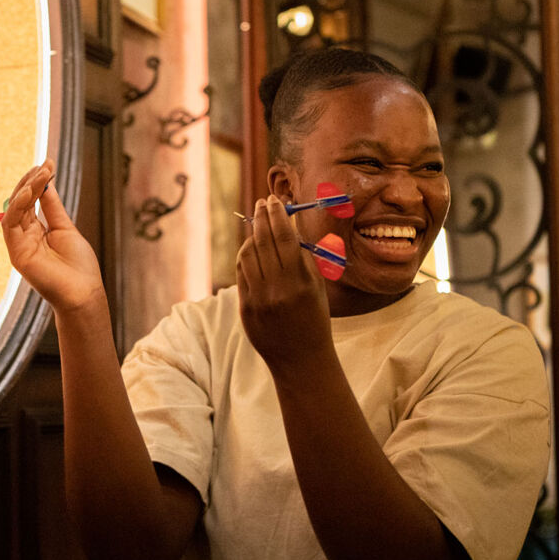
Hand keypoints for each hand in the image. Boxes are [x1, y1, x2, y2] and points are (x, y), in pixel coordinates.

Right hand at [1, 160, 104, 312]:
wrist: (83, 293)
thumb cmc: (79, 266)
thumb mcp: (65, 228)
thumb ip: (52, 207)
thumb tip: (47, 183)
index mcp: (36, 232)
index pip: (30, 201)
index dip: (37, 182)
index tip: (49, 163)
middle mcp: (24, 237)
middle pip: (20, 202)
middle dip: (31, 181)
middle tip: (45, 165)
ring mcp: (19, 245)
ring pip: (13, 210)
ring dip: (25, 189)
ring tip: (41, 173)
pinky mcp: (16, 253)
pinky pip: (10, 224)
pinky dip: (18, 205)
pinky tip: (30, 191)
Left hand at [236, 196, 332, 373]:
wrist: (301, 359)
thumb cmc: (314, 318)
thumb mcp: (317, 287)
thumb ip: (303, 258)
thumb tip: (288, 226)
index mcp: (301, 282)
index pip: (284, 238)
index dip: (277, 215)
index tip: (274, 200)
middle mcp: (278, 290)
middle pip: (263, 242)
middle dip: (262, 218)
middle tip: (262, 203)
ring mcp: (259, 300)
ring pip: (247, 255)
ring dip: (252, 235)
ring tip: (258, 225)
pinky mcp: (246, 308)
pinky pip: (241, 273)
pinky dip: (245, 256)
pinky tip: (251, 248)